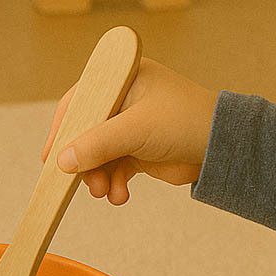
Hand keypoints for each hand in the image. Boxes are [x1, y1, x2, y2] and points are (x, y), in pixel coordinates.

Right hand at [42, 57, 218, 203]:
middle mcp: (123, 100)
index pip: (79, 102)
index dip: (61, 130)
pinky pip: (114, 168)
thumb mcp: (136, 130)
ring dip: (98, 177)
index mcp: (121, 80)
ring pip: (98, 154)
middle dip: (83, 161)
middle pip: (85, 132)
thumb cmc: (185, 122)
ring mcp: (130, 126)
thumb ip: (97, 144)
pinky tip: (119, 195)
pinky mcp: (139, 149)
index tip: (50, 158)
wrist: (225, 146)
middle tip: (83, 182)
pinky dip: (113, 183)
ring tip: (104, 192)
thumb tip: (62, 162)